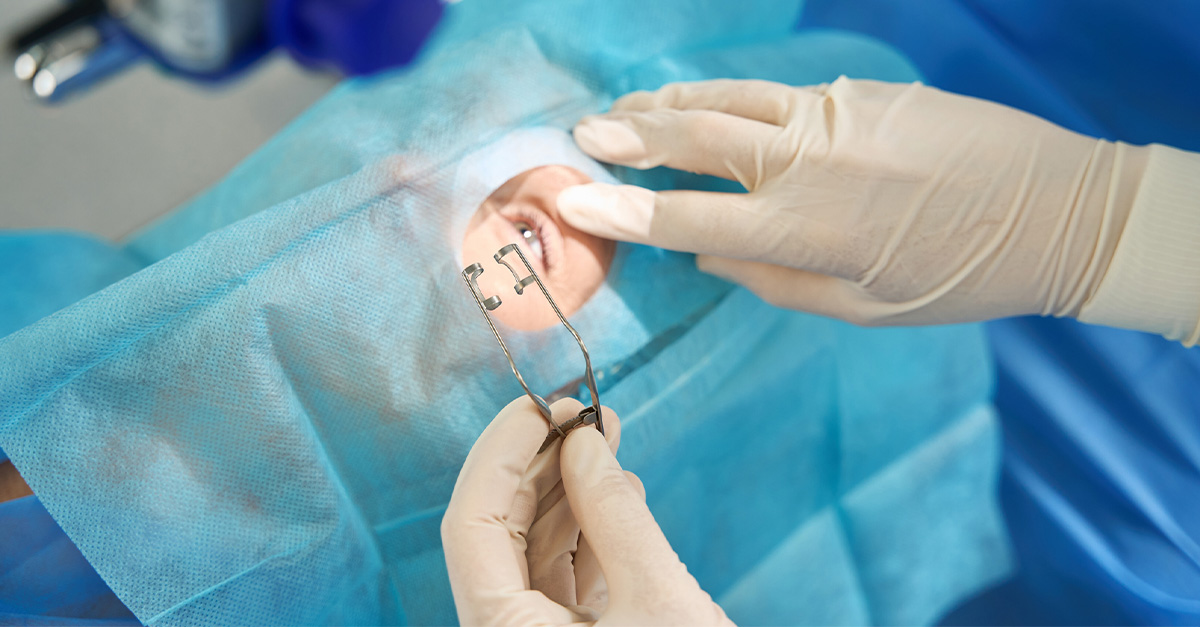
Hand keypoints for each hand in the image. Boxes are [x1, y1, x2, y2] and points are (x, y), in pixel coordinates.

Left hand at [442, 397, 730, 625]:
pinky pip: (566, 578)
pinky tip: (617, 491)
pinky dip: (591, 531)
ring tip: (605, 436)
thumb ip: (614, 515)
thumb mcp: (659, 601)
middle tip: (579, 412)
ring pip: (534, 551)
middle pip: (498, 531)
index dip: (500, 455)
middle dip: (537, 465)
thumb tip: (583, 442)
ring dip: (568, 490)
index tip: (541, 406)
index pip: (470, 525)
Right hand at [557, 77, 1148, 325]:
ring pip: (729, 100)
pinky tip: (705, 103)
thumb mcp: (861, 306)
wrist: (1058, 209)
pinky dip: (727, 98)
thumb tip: (707, 254)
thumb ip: (773, 281)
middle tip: (582, 136)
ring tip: (626, 110)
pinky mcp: (859, 92)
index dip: (622, 213)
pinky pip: (775, 93)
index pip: (687, 218)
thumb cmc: (958, 276)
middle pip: (695, 138)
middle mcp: (807, 162)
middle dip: (629, 137)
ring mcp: (833, 116)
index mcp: (805, 229)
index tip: (570, 202)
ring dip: (669, 104)